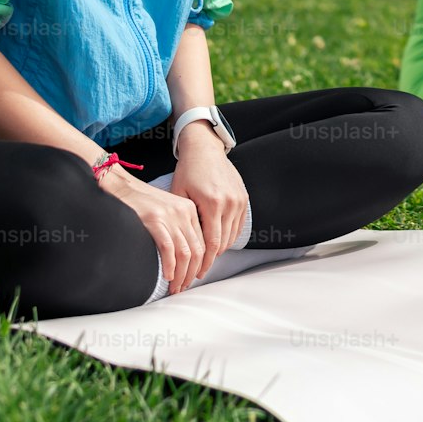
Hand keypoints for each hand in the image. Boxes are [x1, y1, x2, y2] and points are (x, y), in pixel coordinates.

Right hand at [99, 168, 205, 297]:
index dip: (200, 264)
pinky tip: (167, 276)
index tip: (193, 278)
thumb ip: (178, 228)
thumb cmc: (141, 202)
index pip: (203, 242)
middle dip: (191, 274)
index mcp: (189, 209)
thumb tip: (184, 258)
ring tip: (175, 287)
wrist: (121, 186)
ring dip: (181, 274)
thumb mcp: (167, 211)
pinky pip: (168, 249)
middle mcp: (183, 212)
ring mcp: (169, 216)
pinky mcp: (154, 220)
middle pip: (197, 250)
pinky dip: (170, 266)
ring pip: (185, 252)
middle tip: (183, 287)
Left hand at [169, 129, 248, 286]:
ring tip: (207, 258)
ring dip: (220, 249)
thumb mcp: (179, 194)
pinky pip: (238, 225)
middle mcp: (229, 203)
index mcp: (212, 203)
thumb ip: (183, 220)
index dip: (205, 261)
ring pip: (232, 236)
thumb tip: (179, 246)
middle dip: (211, 260)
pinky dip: (228, 236)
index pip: (212, 243)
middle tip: (199, 271)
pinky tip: (217, 241)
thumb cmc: (188, 171)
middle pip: (223, 243)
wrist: (205, 149)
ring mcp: (239, 200)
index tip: (197, 272)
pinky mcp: (243, 198)